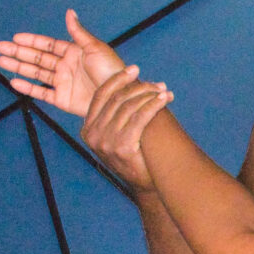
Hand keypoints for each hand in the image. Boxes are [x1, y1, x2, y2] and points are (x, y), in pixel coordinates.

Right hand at [0, 9, 125, 115]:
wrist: (119, 96)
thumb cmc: (112, 71)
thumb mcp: (95, 48)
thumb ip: (78, 32)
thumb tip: (70, 12)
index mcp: (75, 53)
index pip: (48, 45)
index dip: (32, 41)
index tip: (16, 37)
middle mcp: (67, 67)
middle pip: (38, 58)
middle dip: (19, 52)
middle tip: (0, 47)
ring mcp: (64, 83)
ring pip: (36, 74)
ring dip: (19, 67)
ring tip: (2, 61)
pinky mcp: (63, 99)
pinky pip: (42, 93)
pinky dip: (28, 88)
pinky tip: (14, 81)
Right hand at [80, 65, 174, 191]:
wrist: (147, 184)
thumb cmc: (137, 156)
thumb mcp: (119, 135)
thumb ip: (118, 115)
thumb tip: (132, 86)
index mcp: (88, 129)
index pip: (100, 96)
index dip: (118, 80)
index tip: (134, 69)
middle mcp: (93, 135)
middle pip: (116, 100)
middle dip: (139, 88)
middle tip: (158, 83)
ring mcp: (105, 143)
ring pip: (128, 108)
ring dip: (149, 96)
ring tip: (165, 91)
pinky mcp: (121, 148)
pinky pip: (138, 119)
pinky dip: (152, 106)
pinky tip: (164, 100)